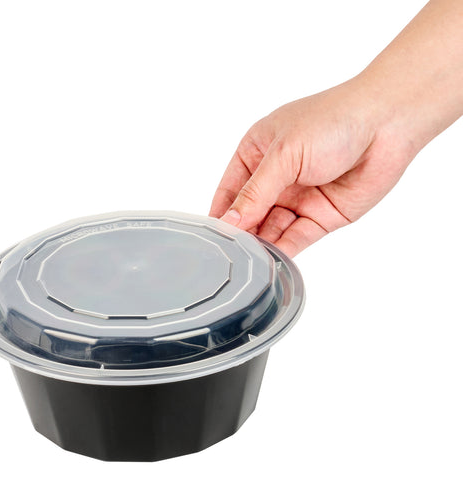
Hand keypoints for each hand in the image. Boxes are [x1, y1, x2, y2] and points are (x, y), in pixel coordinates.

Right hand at [209, 79, 416, 256]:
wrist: (388, 124)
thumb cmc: (334, 121)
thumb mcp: (284, 154)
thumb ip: (255, 192)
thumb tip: (229, 221)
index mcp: (258, 153)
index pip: (230, 191)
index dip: (220, 214)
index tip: (210, 238)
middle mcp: (276, 178)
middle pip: (249, 215)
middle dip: (240, 233)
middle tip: (228, 256)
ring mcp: (297, 199)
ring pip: (271, 229)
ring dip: (260, 245)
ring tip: (247, 262)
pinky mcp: (319, 217)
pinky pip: (295, 238)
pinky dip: (283, 251)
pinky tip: (271, 262)